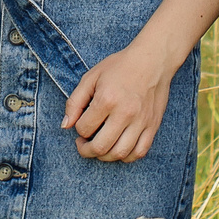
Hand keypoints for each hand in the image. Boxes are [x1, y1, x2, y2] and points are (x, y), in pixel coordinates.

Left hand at [61, 42, 176, 160]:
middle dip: (86, 150)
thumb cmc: (120, 67)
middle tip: (83, 145)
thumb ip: (75, 101)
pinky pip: (140, 152)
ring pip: (120, 153)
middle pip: (100, 147)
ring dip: (105, 157)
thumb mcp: (91, 77)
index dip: (78, 130)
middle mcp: (125, 113)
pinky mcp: (153, 126)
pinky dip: (127, 157)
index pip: (84, 128)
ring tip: (100, 148)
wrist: (153, 60)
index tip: (80, 124)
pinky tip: (118, 149)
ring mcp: (141, 121)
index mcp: (107, 99)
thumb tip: (66, 126)